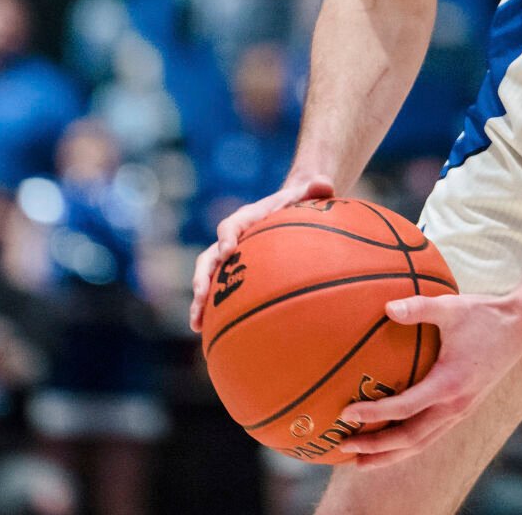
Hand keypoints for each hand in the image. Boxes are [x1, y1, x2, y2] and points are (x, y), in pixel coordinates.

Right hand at [190, 173, 333, 332]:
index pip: (232, 224)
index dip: (227, 236)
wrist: (290, 208)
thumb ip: (317, 188)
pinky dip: (213, 311)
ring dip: (199, 300)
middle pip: (209, 257)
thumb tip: (324, 184)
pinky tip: (211, 336)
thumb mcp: (310, 193)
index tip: (228, 250)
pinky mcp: (234, 274)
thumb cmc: (301, 202)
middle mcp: (233, 239)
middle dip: (203, 276)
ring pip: (208, 279)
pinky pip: (220, 293)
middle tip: (201, 294)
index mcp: (249, 218)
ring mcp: (230, 258)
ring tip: (197, 324)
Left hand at [338, 292, 521, 468]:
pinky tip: (391, 442)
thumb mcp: (452, 306)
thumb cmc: (485, 314)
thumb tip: (386, 307)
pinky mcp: (464, 408)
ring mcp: (461, 410)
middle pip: (412, 438)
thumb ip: (419, 307)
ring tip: (361, 461)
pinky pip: (431, 435)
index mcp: (451, 383)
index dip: (375, 414)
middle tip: (345, 447)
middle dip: (377, 447)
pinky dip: (408, 445)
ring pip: (422, 443)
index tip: (346, 413)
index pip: (406, 407)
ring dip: (391, 454)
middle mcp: (456, 404)